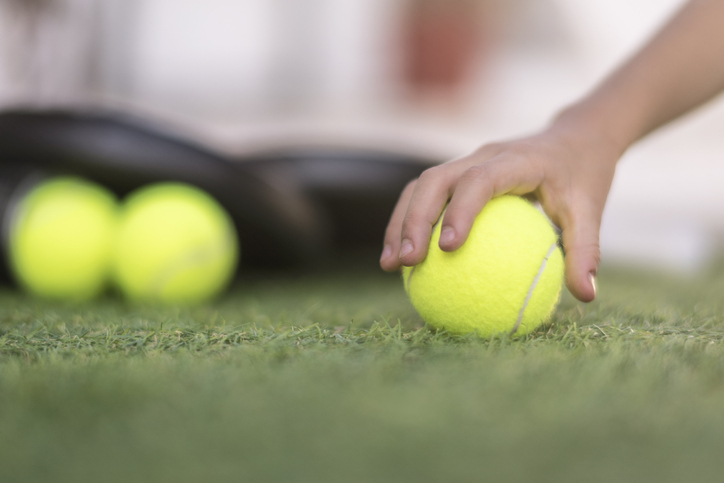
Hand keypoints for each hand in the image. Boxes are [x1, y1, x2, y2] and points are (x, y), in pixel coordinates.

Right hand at [380, 119, 621, 301]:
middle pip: (435, 180)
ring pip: (421, 185)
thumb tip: (585, 296)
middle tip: (407, 262)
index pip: (479, 180)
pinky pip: (425, 194)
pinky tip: (405, 259)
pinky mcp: (458, 172)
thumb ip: (586, 250)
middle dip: (414, 219)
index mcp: (515, 160)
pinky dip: (410, 222)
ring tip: (391, 265)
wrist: (574, 137)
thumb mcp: (591, 210)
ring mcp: (466, 161)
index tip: (448, 248)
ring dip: (401, 221)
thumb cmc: (583, 175)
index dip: (460, 210)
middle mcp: (483, 156)